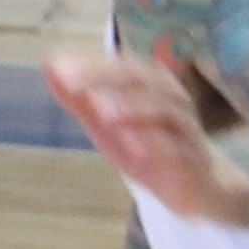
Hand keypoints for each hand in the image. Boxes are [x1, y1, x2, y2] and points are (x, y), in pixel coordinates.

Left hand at [45, 46, 248, 222]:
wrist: (198, 185)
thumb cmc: (149, 144)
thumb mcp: (109, 123)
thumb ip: (80, 97)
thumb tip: (50, 64)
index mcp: (152, 85)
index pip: (123, 68)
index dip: (93, 69)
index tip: (61, 72)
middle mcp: (173, 101)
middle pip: (144, 83)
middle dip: (109, 83)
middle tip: (77, 90)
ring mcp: (187, 132)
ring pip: (166, 113)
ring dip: (134, 111)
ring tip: (104, 116)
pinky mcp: (196, 163)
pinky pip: (181, 152)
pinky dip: (159, 149)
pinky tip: (136, 152)